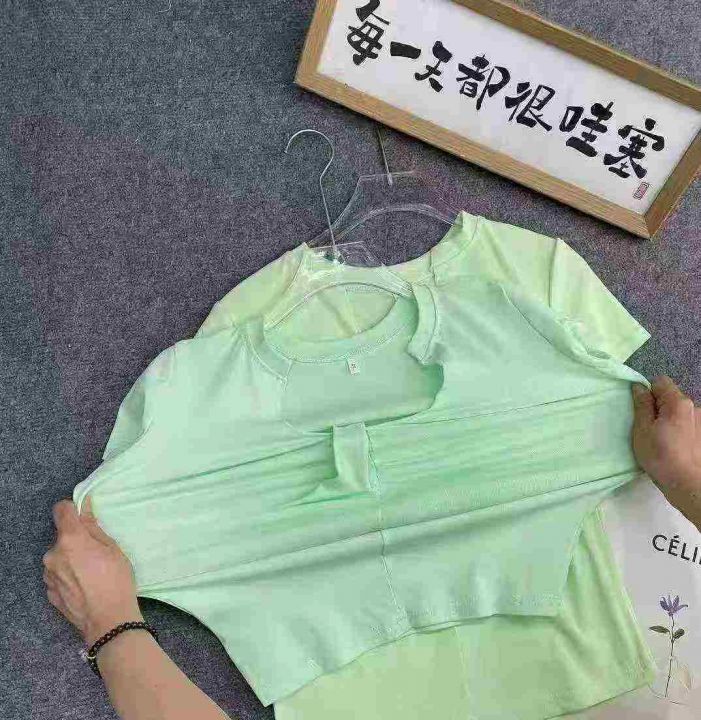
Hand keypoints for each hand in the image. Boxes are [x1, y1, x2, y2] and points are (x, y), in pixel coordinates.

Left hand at [42, 495, 143, 645]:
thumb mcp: (113, 549)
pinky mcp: (50, 592)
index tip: (84, 516)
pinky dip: (68, 575)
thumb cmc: (117, 580)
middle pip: (62, 536)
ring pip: (59, 556)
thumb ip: (94, 527)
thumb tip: (84, 508)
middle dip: (76, 539)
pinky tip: (85, 586)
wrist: (108, 621)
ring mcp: (49, 575)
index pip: (61, 510)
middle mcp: (53, 554)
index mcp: (70, 539)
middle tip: (97, 553)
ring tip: (91, 573)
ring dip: (71, 558)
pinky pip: (58, 575)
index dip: (73, 509)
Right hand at [631, 375, 700, 530]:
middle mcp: (694, 407)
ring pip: (678, 411)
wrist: (688, 484)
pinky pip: (686, 423)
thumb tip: (639, 388)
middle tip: (648, 428)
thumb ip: (642, 405)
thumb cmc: (660, 456)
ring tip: (662, 440)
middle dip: (658, 407)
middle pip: (670, 397)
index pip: (660, 381)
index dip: (647, 392)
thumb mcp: (642, 430)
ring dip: (669, 419)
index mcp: (678, 402)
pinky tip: (674, 447)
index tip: (641, 411)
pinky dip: (678, 430)